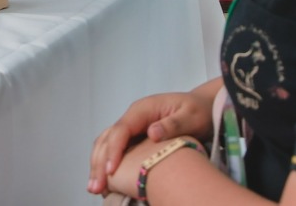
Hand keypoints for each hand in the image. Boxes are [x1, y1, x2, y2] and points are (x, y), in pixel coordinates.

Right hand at [87, 92, 213, 194]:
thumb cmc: (197, 111)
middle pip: (108, 138)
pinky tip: (106, 182)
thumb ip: (173, 124)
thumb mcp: (191, 117)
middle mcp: (133, 116)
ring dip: (98, 165)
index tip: (111, 171)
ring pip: (106, 144)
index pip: (121, 129)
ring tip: (95, 188)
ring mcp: (132, 126)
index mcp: (143, 109)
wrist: (201, 107)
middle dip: (99, 162)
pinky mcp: (134, 137)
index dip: (114, 150)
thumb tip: (152, 133)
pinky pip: (114, 149)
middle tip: (95, 187)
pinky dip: (106, 164)